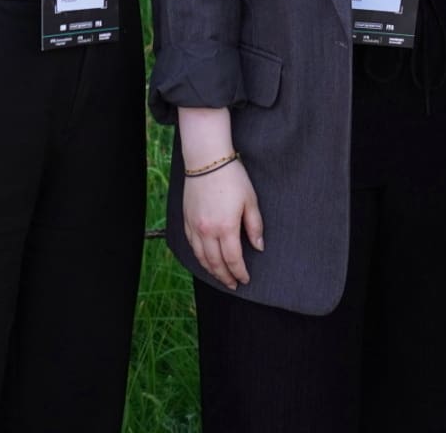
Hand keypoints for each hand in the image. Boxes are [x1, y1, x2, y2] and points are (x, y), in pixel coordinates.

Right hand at [183, 161, 263, 289]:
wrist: (207, 161)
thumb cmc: (232, 178)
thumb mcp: (250, 200)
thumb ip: (255, 226)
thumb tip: (258, 247)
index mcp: (226, 227)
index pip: (233, 259)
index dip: (239, 272)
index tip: (245, 279)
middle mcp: (207, 231)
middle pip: (215, 263)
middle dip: (225, 277)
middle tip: (233, 285)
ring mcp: (194, 227)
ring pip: (201, 258)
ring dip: (211, 271)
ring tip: (220, 277)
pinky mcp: (186, 220)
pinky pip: (191, 246)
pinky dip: (199, 257)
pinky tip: (205, 260)